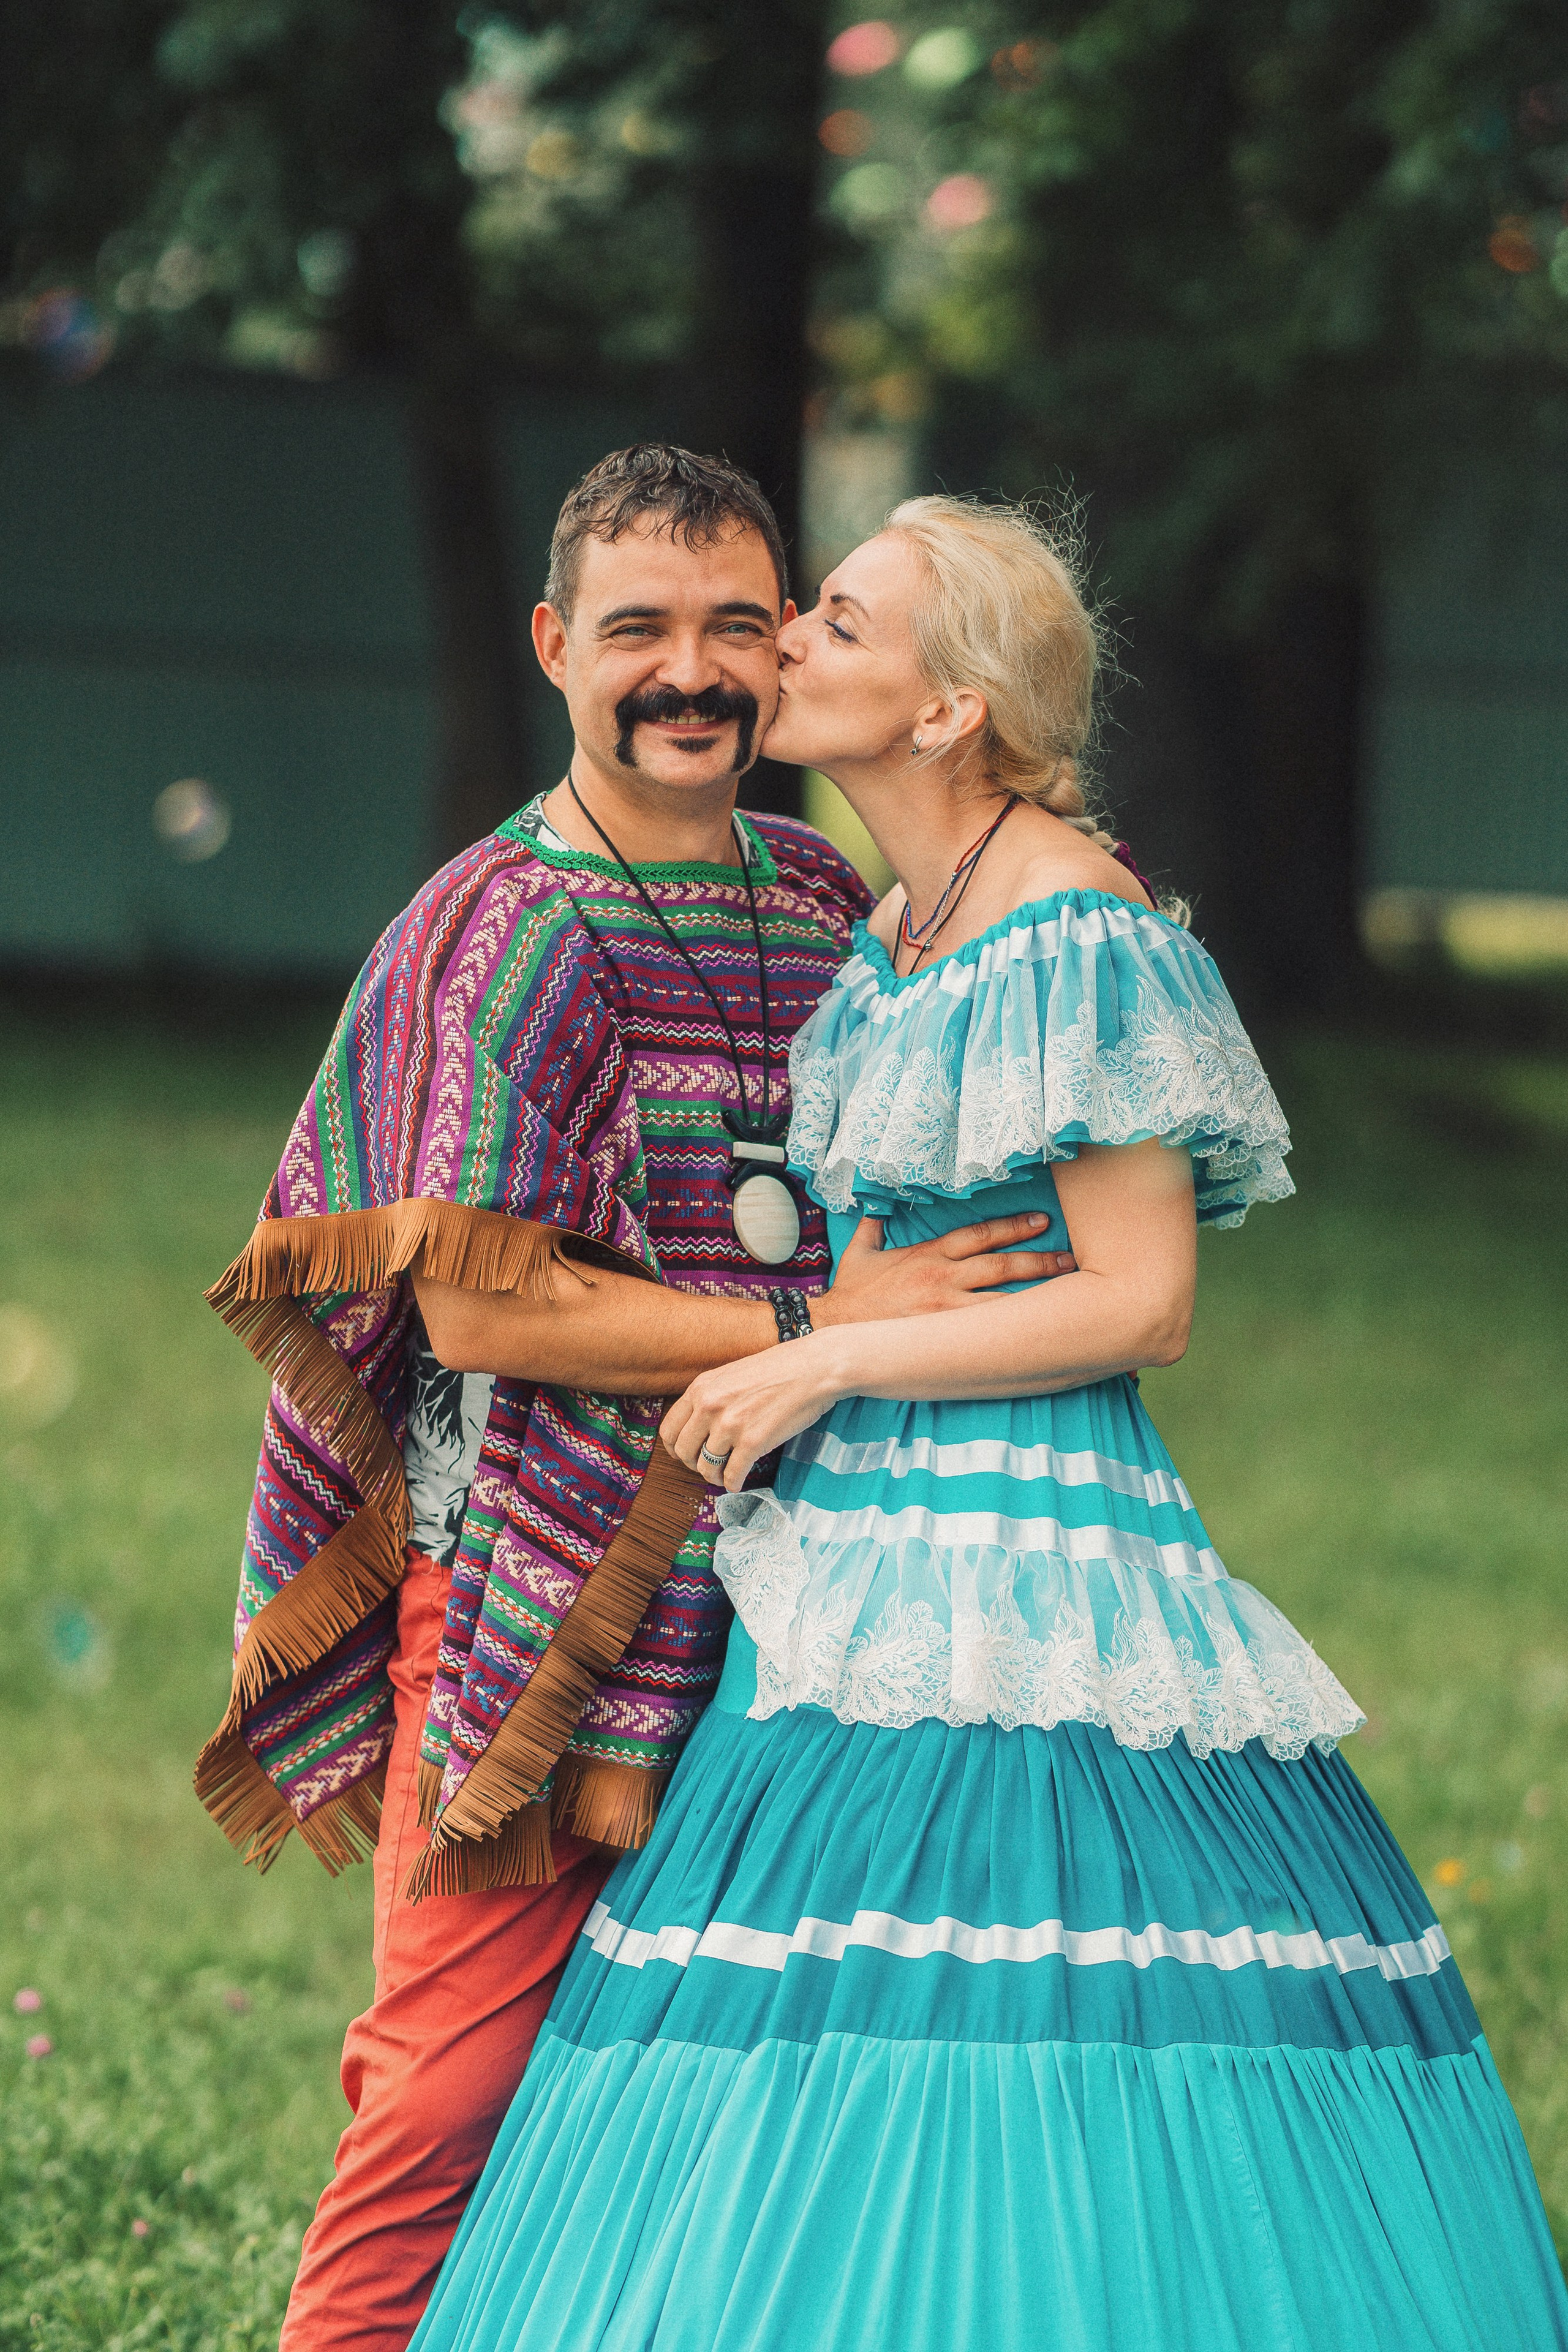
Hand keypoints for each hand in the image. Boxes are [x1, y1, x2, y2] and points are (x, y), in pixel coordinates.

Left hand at [662, 1335, 843, 1491]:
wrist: (814, 1368)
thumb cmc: (778, 1369)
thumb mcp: (731, 1374)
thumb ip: (710, 1397)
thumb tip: (698, 1427)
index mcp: (700, 1388)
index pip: (669, 1430)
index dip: (676, 1449)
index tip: (688, 1454)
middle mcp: (709, 1407)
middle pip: (684, 1452)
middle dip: (694, 1465)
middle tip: (708, 1466)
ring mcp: (730, 1426)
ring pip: (706, 1468)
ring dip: (715, 1477)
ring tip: (726, 1474)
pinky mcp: (753, 1443)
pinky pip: (732, 1476)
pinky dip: (733, 1484)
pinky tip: (739, 1482)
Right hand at [811, 1212, 1073, 1327]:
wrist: (834, 1329)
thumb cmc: (850, 1291)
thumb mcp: (860, 1249)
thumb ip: (875, 1223)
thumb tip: (877, 1202)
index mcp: (929, 1254)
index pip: (979, 1235)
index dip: (1013, 1226)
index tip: (1041, 1221)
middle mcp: (942, 1279)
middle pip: (999, 1266)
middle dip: (1038, 1260)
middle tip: (1071, 1259)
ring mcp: (944, 1310)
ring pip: (999, 1301)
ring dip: (1035, 1297)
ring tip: (1069, 1295)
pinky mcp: (942, 1336)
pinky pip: (984, 1334)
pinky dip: (1011, 1332)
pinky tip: (1037, 1332)